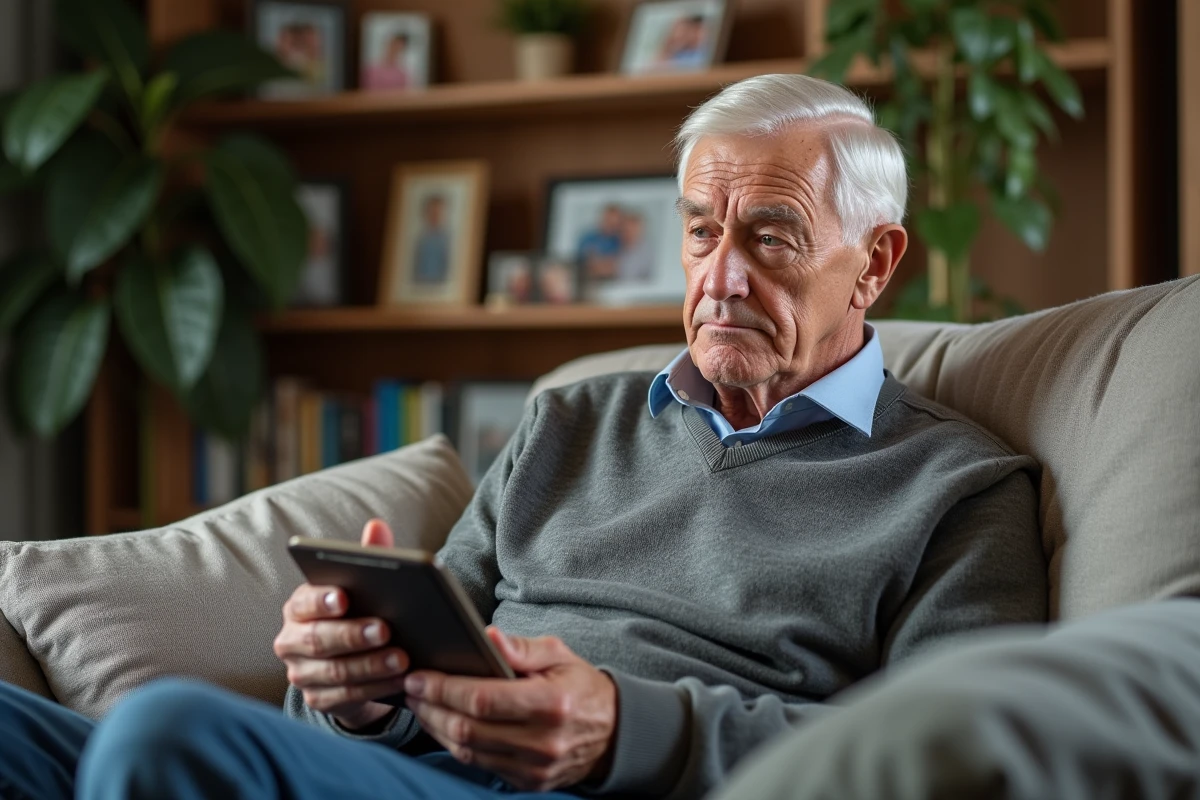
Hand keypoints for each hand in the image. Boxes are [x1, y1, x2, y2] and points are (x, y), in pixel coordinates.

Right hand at [273, 519, 409, 730]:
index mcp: (299, 606)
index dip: (322, 600)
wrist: (354, 662)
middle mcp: (291, 640)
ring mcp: (302, 673)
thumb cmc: (360, 612)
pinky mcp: (318, 699)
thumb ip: (369, 556)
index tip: (344, 597)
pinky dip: (375, 688)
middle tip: (385, 629)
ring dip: (370, 665)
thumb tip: (377, 525)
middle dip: (353, 635)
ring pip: (335, 671)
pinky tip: (400, 680)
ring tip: (402, 658)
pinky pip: (346, 696)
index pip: (304, 602)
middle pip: (318, 640)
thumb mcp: (365, 587)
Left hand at [404, 629, 616, 791]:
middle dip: (431, 707)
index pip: (483, 699)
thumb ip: (522, 648)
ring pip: (468, 751)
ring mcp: (534, 767)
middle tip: (411, 688)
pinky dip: (455, 745)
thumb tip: (488, 636)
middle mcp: (543, 741)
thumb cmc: (580, 686)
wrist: (612, 733)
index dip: (445, 689)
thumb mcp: (560, 655)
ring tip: (420, 705)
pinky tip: (444, 725)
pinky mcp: (528, 782)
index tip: (420, 676)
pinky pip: (480, 765)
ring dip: (437, 727)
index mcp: (552, 703)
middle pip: (469, 729)